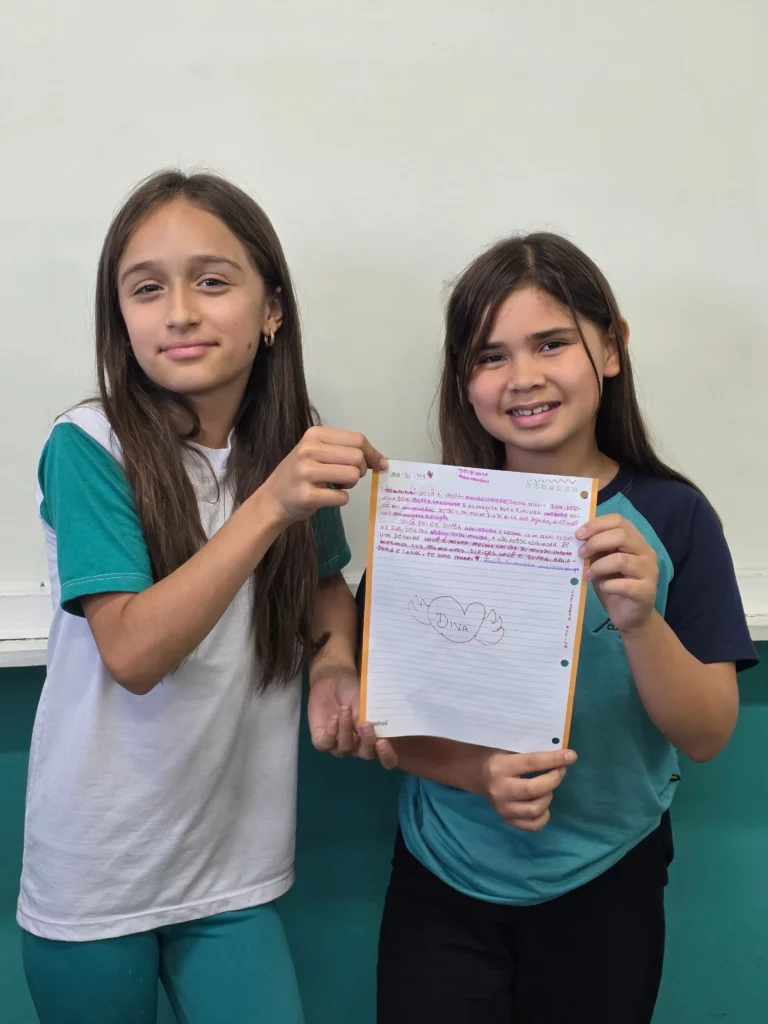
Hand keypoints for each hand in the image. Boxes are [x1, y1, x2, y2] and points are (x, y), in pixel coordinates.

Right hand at [261, 427, 386, 526]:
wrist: (272, 499)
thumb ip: (346, 451)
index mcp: (314, 435)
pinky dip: (341, 499)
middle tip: (346, 477)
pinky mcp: (307, 495)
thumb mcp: (318, 453)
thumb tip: (382, 461)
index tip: (379, 464)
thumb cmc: (300, 474)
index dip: (372, 453)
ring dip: (351, 484)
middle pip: (357, 457)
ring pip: (353, 475)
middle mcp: (309, 450)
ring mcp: (306, 472)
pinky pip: (342, 497)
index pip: (357, 439)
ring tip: (336, 484)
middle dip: (360, 470)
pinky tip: (327, 497)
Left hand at [308, 666, 395, 765]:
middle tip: (366, 725)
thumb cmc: (350, 692)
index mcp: (373, 737)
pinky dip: (331, 732)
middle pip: (366, 754)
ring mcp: (339, 746)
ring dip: (346, 728)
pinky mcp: (321, 742)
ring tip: (345, 709)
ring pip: (345, 747)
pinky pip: (327, 744)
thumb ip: (365, 715)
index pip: (385, 756)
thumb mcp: (361, 700)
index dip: (386, 755)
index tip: (383, 742)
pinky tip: (334, 718)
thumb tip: (370, 727)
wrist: (329, 683)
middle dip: (367, 742)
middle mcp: (357, 746)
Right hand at [481, 749, 576, 830]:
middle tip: (561, 770)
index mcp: (499, 767)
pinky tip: (543, 803)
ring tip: (548, 787)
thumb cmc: (498, 756)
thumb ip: (530, 750)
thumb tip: (561, 753)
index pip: (532, 763)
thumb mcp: (508, 747)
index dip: (553, 760)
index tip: (571, 756)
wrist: (478, 775)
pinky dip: (544, 815)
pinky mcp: (507, 820)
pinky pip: (533, 825)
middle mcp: (499, 790)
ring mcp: (502, 808)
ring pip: (536, 809)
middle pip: (535, 789)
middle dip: (554, 779)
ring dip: (548, 796)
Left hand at [576, 513, 657, 633]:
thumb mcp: (601, 563)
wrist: (631, 616)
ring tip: (588, 574)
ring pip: (621, 560)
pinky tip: (602, 587)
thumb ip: (595, 549)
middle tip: (580, 554)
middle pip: (622, 536)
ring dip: (599, 566)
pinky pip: (625, 585)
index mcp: (635, 540)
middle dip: (595, 542)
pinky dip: (609, 585)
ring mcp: (649, 572)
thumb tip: (578, 537)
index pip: (619, 521)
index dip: (597, 524)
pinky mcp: (647, 592)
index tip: (578, 534)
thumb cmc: (614, 585)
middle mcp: (646, 552)